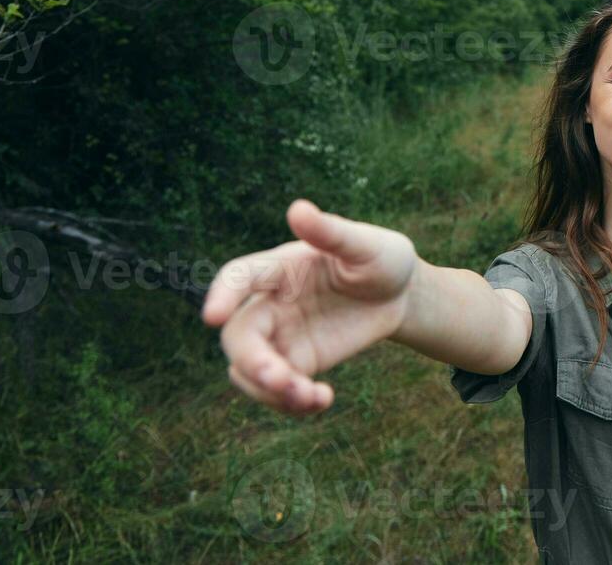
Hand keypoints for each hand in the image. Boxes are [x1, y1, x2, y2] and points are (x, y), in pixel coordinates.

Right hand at [201, 198, 418, 413]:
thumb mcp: (365, 245)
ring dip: (270, 391)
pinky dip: (290, 403)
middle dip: (252, 362)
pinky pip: (276, 390)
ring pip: (249, 370)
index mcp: (280, 266)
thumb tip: (297, 208)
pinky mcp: (296, 362)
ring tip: (312, 397)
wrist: (400, 295)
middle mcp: (270, 302)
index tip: (211, 317)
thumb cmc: (381, 259)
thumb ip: (331, 232)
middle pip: (238, 335)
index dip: (222, 294)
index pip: (239, 277)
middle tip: (284, 381)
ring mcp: (280, 335)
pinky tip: (322, 400)